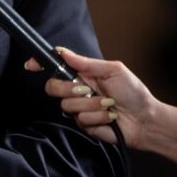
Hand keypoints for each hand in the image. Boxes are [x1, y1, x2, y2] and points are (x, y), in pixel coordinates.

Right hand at [25, 48, 176, 166]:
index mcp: (82, 74)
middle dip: (68, 88)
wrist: (146, 119)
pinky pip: (81, 119)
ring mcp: (79, 108)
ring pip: (68, 105)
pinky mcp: (84, 125)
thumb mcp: (113, 70)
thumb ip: (86, 63)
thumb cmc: (134, 92)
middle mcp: (76, 90)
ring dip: (92, 105)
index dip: (40, 64)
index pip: (55, 67)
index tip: (31, 65)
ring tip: (109, 104)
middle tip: (87, 89)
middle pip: (52, 87)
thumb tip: (63, 52)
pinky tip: (111, 117)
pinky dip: (99, 117)